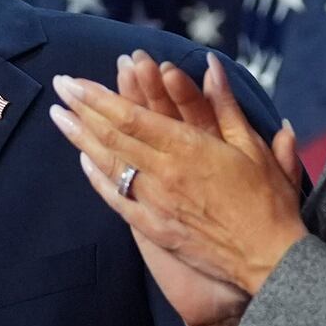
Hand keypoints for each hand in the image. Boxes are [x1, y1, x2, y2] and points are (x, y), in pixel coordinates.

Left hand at [49, 55, 306, 296]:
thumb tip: (211, 65)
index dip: (98, 97)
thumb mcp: (252, 146)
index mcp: (188, 149)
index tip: (75, 80)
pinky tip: (83, 161)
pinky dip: (97, 178)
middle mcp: (163, 173)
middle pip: (112, 136)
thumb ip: (225, 105)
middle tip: (59, 85)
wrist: (268, 260)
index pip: (130, 117)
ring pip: (108, 164)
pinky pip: (117, 199)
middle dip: (81, 108)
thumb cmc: (268, 201)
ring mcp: (154, 202)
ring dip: (80, 138)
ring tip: (57, 116)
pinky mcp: (153, 227)